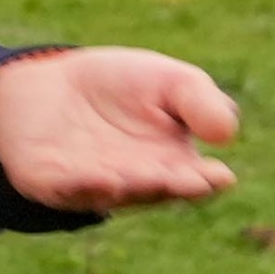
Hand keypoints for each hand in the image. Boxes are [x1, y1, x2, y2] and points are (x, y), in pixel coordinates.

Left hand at [0, 46, 239, 212]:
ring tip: (145, 177)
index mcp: (174, 164)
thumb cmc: (120, 84)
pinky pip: (68, 191)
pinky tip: (102, 178)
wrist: (47, 79)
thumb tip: (227, 135)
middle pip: (160, 191)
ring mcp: (93, 187)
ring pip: (117, 195)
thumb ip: (200, 102)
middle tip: (188, 180)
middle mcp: (137, 183)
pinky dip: (85, 188)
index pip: (198, 181)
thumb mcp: (170, 81)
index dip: (209, 181)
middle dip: (172, 186)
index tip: (219, 175)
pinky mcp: (51, 184)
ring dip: (132, 188)